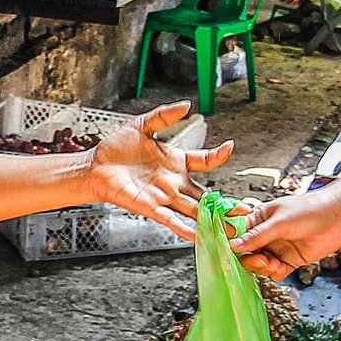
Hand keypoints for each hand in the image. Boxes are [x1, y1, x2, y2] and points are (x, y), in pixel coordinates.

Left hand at [88, 100, 235, 238]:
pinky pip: (171, 220)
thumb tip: (186, 105)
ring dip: (211, 219)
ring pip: (193, 210)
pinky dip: (185, 228)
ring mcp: (163, 197)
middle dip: (225, 204)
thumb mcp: (142, 125)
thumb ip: (164, 117)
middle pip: (205, 196)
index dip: (217, 155)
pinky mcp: (149, 208)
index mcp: (175, 163)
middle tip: (245, 208)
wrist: (94, 166)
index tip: (229, 147)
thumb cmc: (116, 148)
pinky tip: (199, 235)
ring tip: (231, 227)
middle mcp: (173, 182)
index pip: (203, 161)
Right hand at [231, 187, 340, 278]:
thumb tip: (234, 245)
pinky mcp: (290, 260)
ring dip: (263, 267)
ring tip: (273, 263)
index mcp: (259, 219)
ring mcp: (278, 248)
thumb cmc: (311, 210)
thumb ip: (257, 236)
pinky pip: (276, 272)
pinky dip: (276, 272)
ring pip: (260, 265)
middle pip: (247, 253)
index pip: (237, 234)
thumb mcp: (280, 222)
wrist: (339, 216)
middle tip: (261, 259)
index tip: (233, 252)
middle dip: (251, 259)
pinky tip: (281, 267)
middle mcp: (266, 235)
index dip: (233, 244)